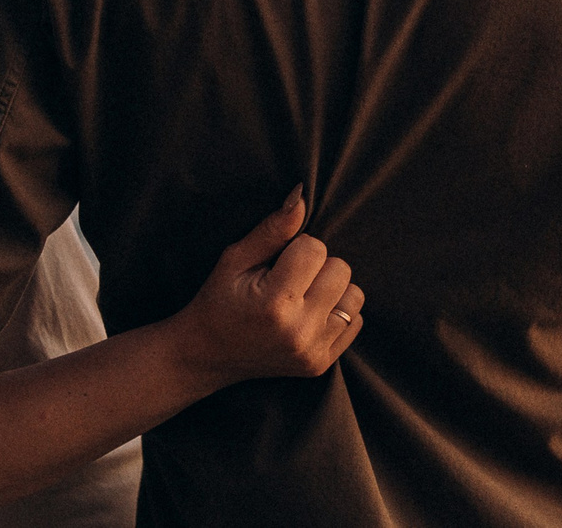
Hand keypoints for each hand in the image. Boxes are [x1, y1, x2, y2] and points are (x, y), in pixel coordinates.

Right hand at [166, 188, 364, 387]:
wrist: (206, 355)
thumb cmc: (219, 300)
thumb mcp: (235, 259)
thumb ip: (272, 229)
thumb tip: (301, 196)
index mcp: (276, 303)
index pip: (315, 248)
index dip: (296, 248)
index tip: (276, 264)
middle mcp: (299, 332)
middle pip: (341, 270)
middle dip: (317, 267)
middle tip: (288, 281)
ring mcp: (312, 352)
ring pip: (354, 296)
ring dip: (332, 289)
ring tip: (301, 297)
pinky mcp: (320, 365)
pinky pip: (355, 322)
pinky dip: (337, 313)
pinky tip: (308, 315)